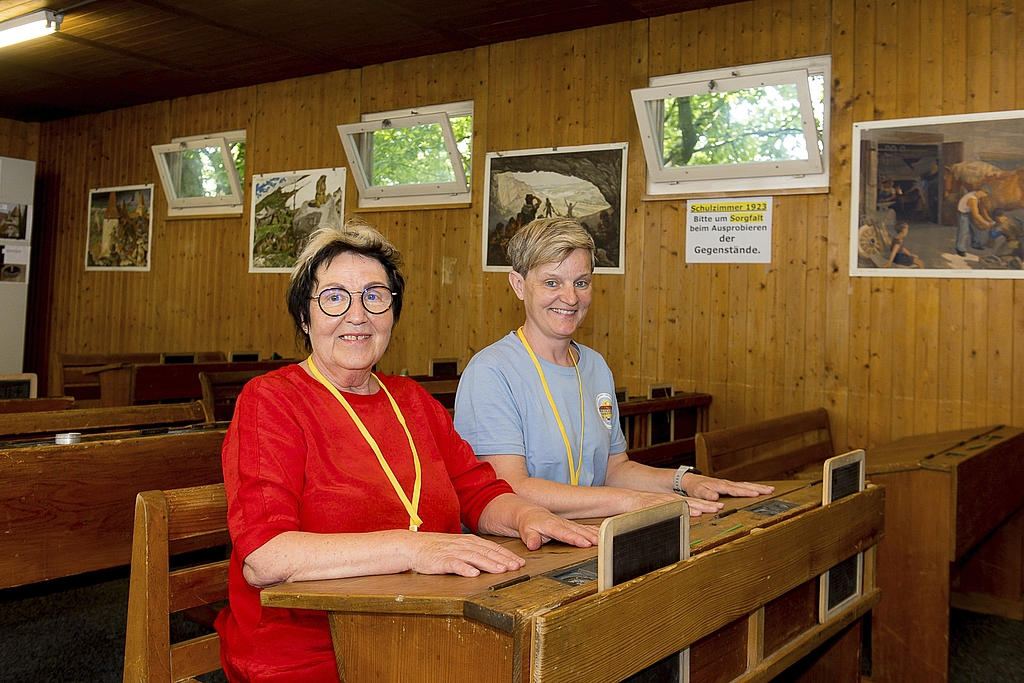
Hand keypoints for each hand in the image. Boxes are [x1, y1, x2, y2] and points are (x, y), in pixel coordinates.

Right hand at [402, 531, 527, 576]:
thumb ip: (474, 551)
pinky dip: (465, 568)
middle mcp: (463, 545)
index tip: (520, 562)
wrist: (412, 546)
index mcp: (469, 541)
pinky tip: (474, 574)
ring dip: (489, 564)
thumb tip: (492, 559)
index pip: (492, 548)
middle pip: (487, 552)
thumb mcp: (458, 546)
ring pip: (474, 557)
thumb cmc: (436, 549)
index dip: (507, 555)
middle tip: (517, 567)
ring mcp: (452, 552)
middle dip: (504, 560)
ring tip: (502, 570)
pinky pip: (455, 564)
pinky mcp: (441, 560)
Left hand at [515, 506, 597, 549]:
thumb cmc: (528, 523)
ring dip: (594, 533)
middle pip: (577, 530)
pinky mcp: (570, 525)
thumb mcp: (525, 530)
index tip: (585, 543)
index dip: (575, 538)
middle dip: (589, 536)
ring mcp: (567, 523)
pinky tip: (602, 533)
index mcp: (551, 525)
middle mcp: (561, 523)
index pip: (564, 533)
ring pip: (582, 528)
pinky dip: (593, 530)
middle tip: (599, 542)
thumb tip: (533, 544)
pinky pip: (584, 527)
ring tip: (604, 539)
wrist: (529, 513)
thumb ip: (530, 537)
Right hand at [623, 489, 723, 515]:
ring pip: (683, 503)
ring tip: (709, 509)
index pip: (691, 502)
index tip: (718, 506)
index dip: (704, 504)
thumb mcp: (658, 511)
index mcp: (671, 502)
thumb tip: (682, 522)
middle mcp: (669, 500)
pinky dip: (680, 509)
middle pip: (691, 501)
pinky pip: (669, 507)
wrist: (624, 500)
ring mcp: (662, 502)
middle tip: (720, 507)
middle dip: (706, 504)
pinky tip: (690, 512)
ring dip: (697, 506)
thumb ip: (669, 515)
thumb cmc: (641, 507)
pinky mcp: (655, 505)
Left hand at [682, 474, 774, 501]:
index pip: (735, 490)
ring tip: (769, 489)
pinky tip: (757, 489)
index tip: (757, 494)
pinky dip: (751, 487)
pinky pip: (742, 486)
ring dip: (757, 487)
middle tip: (771, 490)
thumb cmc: (694, 487)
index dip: (746, 492)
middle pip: (744, 486)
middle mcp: (726, 483)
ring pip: (745, 485)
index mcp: (720, 486)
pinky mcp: (728, 485)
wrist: (690, 481)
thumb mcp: (698, 491)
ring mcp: (728, 484)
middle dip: (758, 488)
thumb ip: (706, 494)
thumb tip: (715, 498)